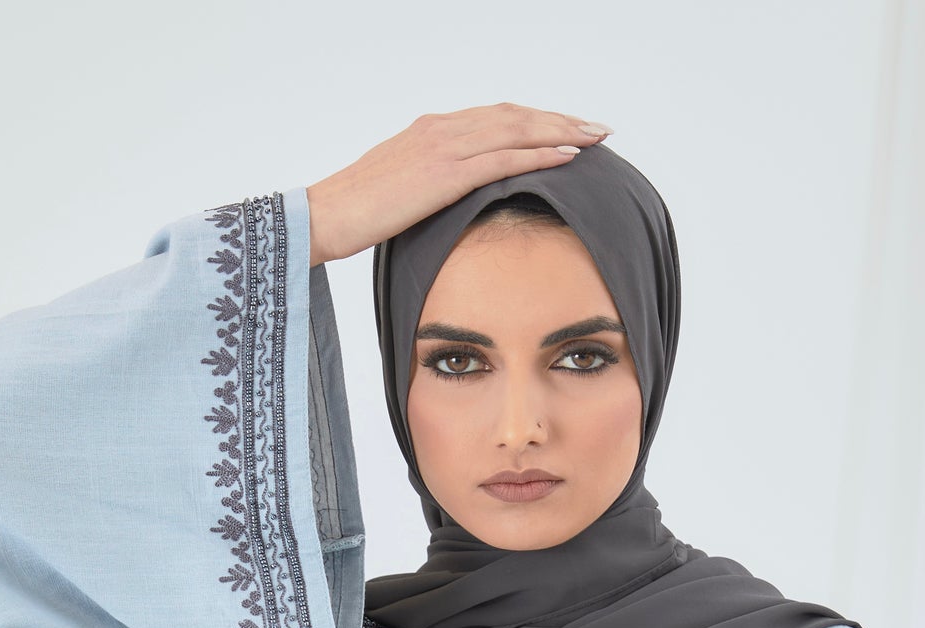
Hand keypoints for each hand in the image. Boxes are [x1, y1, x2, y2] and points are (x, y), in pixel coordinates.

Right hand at [305, 105, 611, 266]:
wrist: (326, 215)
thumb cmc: (357, 213)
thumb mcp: (401, 193)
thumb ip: (431, 187)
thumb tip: (452, 203)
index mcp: (433, 131)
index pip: (496, 119)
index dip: (536, 121)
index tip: (567, 128)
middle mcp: (443, 128)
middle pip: (515, 117)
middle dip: (560, 120)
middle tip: (598, 127)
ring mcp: (445, 146)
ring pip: (517, 130)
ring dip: (562, 131)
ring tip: (596, 137)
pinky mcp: (446, 172)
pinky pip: (504, 157)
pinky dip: (540, 153)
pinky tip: (569, 155)